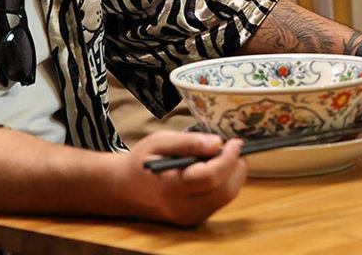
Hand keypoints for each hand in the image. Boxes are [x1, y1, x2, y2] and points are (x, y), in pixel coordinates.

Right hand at [118, 130, 246, 225]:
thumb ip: (188, 142)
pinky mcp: (195, 219)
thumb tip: (217, 143)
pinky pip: (220, 201)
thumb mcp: (159, 142)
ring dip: (233, 174)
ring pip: (226, 197)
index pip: (209, 178)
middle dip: (235, 166)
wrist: (126, 189)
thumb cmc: (143, 161)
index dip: (227, 159)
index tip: (235, 142)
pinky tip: (217, 168)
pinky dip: (226, 183)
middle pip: (223, 191)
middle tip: (234, 147)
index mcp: (170, 188)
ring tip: (225, 155)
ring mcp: (189, 217)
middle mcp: (181, 208)